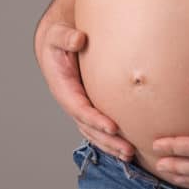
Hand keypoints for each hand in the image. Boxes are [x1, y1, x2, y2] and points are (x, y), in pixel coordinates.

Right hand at [35, 19, 134, 159]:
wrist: (59, 41)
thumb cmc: (58, 38)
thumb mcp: (57, 34)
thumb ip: (65, 37)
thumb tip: (78, 39)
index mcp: (63, 87)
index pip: (80, 108)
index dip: (95, 119)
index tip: (113, 127)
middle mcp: (71, 101)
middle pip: (89, 128)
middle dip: (107, 140)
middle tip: (128, 149)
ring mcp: (81, 105)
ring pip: (94, 132)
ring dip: (111, 144)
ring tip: (131, 154)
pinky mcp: (91, 104)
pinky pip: (100, 125)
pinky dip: (112, 137)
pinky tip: (129, 144)